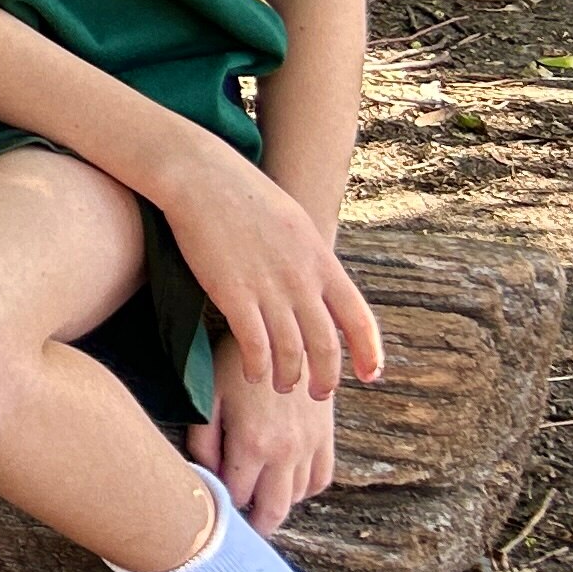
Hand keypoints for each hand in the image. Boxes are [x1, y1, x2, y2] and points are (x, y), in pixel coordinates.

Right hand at [158, 143, 383, 403]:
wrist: (203, 178)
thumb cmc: (244, 194)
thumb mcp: (295, 223)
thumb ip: (311, 259)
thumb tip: (321, 284)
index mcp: (322, 262)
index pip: (359, 319)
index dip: (369, 353)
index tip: (369, 375)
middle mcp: (302, 280)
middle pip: (325, 345)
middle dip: (326, 377)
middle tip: (319, 393)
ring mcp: (268, 289)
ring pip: (290, 352)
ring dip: (288, 377)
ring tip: (282, 386)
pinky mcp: (233, 294)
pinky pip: (254, 345)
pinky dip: (257, 366)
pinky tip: (253, 373)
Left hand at [190, 370, 339, 534]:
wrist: (284, 335)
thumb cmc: (236, 362)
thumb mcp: (209, 396)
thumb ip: (203, 440)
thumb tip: (204, 476)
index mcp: (253, 444)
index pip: (237, 496)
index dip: (222, 507)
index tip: (211, 512)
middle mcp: (286, 452)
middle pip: (272, 511)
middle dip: (254, 527)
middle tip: (238, 531)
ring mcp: (310, 447)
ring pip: (296, 498)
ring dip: (276, 506)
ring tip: (255, 504)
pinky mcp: (326, 438)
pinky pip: (320, 480)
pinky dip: (303, 490)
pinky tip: (284, 483)